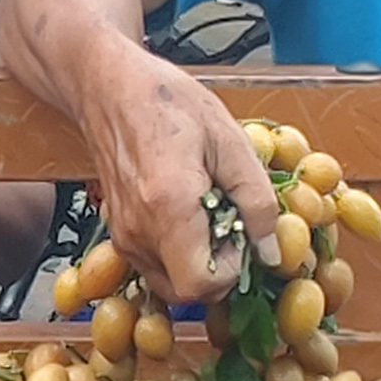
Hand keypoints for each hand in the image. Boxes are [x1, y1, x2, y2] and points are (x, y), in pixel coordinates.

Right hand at [72, 42, 277, 302]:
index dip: (231, 270)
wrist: (108, 88)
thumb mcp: (231, 141)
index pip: (201, 283)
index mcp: (169, 207)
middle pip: (186, 293)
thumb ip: (257, 201)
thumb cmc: (169, 103)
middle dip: (217, 271)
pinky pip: (154, 266)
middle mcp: (139, 231)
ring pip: (169, 284)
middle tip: (229, 226)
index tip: (240, 233)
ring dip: (198, 263)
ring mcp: (123, 236)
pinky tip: (188, 214)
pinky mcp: (117, 233)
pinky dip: (178, 255)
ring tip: (209, 215)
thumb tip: (272, 253)